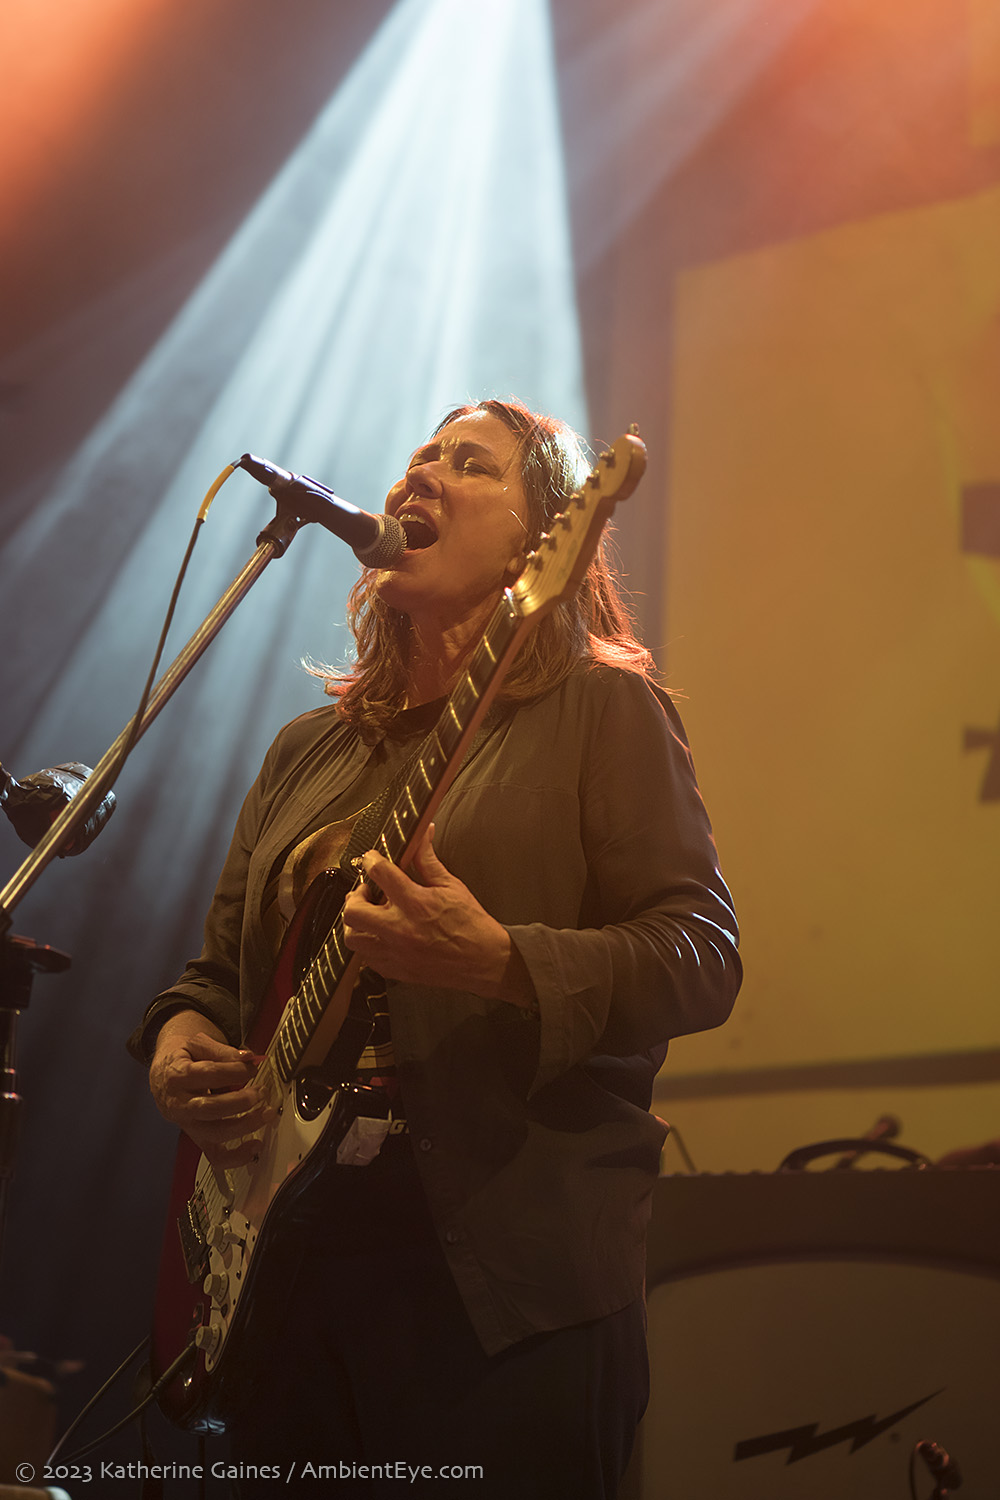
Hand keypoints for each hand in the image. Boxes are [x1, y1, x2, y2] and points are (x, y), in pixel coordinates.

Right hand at [149, 1012, 275, 1167]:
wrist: (164, 1073)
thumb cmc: (182, 1057)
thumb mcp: (197, 1044)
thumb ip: (222, 1051)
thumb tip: (249, 1057)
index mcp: (176, 1076)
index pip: (207, 1074)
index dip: (233, 1071)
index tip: (252, 1066)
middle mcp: (178, 1104)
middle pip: (209, 1108)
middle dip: (240, 1101)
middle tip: (260, 1091)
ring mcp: (187, 1124)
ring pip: (214, 1133)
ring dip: (244, 1125)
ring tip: (265, 1113)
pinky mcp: (196, 1138)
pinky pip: (214, 1156)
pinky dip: (236, 1156)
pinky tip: (255, 1146)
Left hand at [341, 824, 514, 998]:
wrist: (485, 960)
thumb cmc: (471, 923)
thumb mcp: (451, 885)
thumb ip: (428, 859)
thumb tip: (423, 833)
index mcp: (416, 903)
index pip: (379, 873)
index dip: (371, 860)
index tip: (372, 860)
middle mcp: (401, 929)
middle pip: (353, 910)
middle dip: (356, 896)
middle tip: (368, 892)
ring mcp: (396, 952)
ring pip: (353, 937)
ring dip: (357, 922)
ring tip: (371, 915)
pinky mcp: (396, 970)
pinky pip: (366, 958)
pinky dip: (369, 943)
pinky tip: (382, 935)